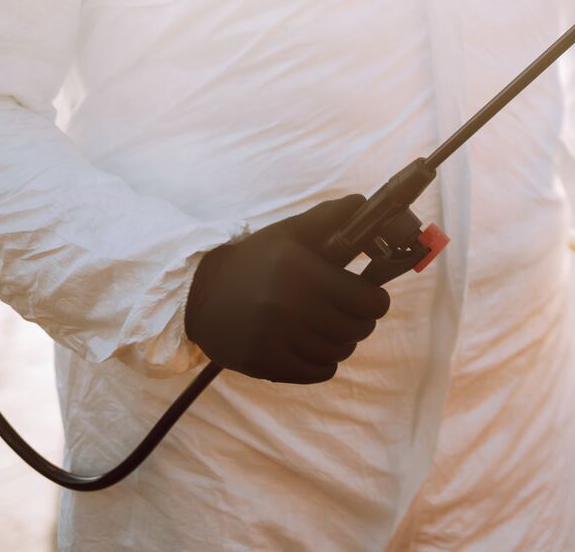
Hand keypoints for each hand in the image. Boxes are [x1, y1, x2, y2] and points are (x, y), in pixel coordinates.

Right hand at [185, 195, 391, 383]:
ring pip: (339, 352)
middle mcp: (288, 307)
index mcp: (300, 272)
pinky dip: (324, 363)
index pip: (367, 301)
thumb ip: (327, 217)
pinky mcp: (264, 364)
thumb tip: (361, 202)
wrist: (198, 295)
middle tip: (350, 313)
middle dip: (361, 320)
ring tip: (329, 328)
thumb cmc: (253, 262)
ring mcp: (275, 339)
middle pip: (357, 329)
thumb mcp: (288, 233)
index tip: (370, 297)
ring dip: (342, 342)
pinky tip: (313, 346)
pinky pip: (318, 373)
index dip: (376, 300)